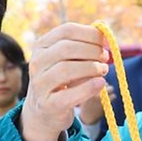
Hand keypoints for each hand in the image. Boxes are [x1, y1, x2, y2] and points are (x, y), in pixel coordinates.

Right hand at [21, 23, 109, 140]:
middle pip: (67, 48)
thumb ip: (83, 45)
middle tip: (105, 57)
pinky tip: (100, 83)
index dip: (90, 34)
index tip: (105, 42)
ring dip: (91, 67)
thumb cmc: (63, 79)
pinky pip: (69, 95)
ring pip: (66, 69)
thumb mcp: (68, 59)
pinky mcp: (48, 104)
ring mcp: (39, 84)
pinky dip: (88, 88)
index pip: (67, 30)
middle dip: (92, 51)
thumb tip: (103, 31)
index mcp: (42, 46)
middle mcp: (36, 63)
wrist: (45, 110)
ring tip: (103, 70)